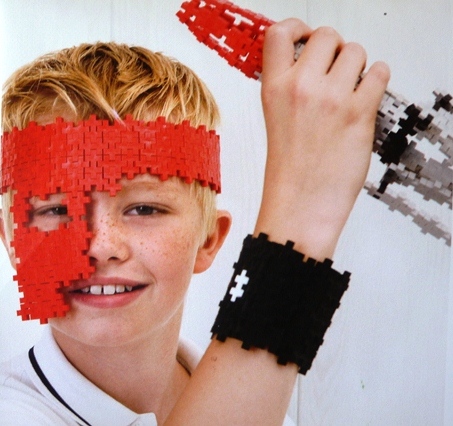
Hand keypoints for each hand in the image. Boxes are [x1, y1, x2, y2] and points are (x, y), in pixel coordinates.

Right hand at [255, 19, 389, 259]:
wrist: (300, 206)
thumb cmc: (289, 172)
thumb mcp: (276, 121)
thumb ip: (289, 88)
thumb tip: (315, 64)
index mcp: (273, 89)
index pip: (279, 33)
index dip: (297, 29)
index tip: (306, 38)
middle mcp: (300, 87)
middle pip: (326, 36)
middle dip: (335, 50)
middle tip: (335, 71)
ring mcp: (331, 98)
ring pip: (356, 52)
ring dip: (357, 67)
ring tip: (350, 91)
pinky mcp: (359, 113)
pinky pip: (379, 72)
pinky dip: (376, 81)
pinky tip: (365, 99)